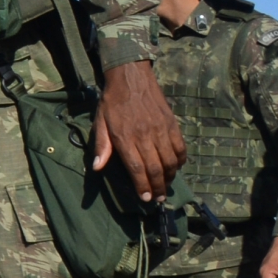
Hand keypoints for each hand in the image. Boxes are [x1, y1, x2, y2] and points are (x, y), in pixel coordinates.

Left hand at [91, 58, 185, 202]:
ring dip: (169, 177)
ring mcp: (161, 130)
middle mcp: (144, 136)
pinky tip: (175, 168)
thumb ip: (101, 146)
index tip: (145, 198)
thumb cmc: (112, 103)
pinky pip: (180, 147)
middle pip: (155, 168)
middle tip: (157, 199)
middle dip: (157, 187)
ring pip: (170, 160)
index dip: (142, 185)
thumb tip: (97, 168)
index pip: (136, 168)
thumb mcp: (100, 123)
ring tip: (165, 187)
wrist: (131, 78)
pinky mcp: (172, 124)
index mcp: (125, 137)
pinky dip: (180, 161)